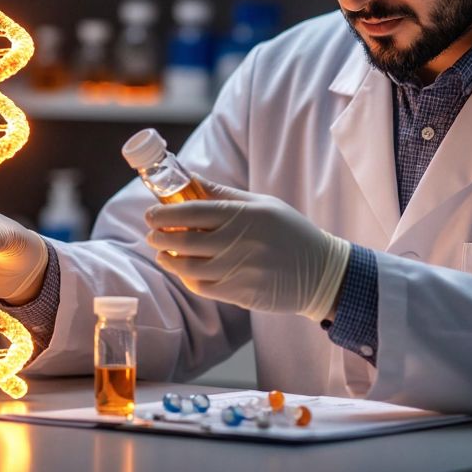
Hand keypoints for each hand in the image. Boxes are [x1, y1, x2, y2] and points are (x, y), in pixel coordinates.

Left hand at [144, 176, 350, 320]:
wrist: (320, 272)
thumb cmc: (290, 232)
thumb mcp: (262, 204)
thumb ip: (224, 195)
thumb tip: (190, 178)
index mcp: (244, 215)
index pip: (193, 211)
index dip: (166, 213)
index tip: (151, 214)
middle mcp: (238, 242)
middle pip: (185, 240)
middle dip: (160, 236)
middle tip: (151, 233)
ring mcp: (238, 270)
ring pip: (189, 267)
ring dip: (169, 260)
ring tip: (162, 253)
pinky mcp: (240, 293)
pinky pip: (203, 287)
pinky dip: (187, 278)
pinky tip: (183, 270)